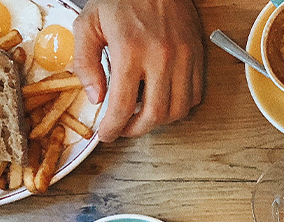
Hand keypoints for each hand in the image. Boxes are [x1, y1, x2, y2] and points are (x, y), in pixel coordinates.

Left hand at [71, 0, 204, 141]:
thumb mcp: (88, 24)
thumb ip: (86, 63)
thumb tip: (96, 98)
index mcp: (130, 50)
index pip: (121, 105)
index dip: (112, 128)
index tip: (106, 135)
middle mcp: (161, 58)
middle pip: (154, 115)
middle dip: (135, 130)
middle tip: (122, 128)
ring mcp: (184, 59)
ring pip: (178, 110)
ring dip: (159, 121)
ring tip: (142, 116)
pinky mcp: (198, 57)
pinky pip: (194, 96)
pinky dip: (179, 106)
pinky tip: (162, 100)